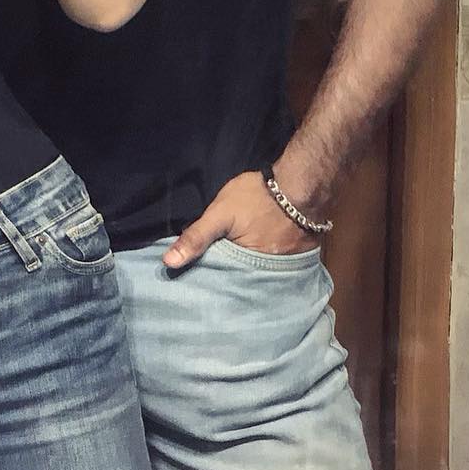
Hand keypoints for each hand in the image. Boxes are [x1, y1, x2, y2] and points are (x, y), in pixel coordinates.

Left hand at [163, 171, 319, 268]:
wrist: (300, 183)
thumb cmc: (257, 197)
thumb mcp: (220, 213)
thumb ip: (196, 237)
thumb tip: (168, 263)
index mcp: (246, 268)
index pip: (222, 283)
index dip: (210, 281)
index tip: (195, 286)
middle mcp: (267, 275)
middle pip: (242, 282)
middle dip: (228, 281)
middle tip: (210, 282)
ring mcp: (284, 268)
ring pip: (259, 276)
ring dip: (247, 274)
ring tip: (229, 275)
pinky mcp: (297, 259)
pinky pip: (276, 269)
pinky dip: (266, 267)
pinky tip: (255, 261)